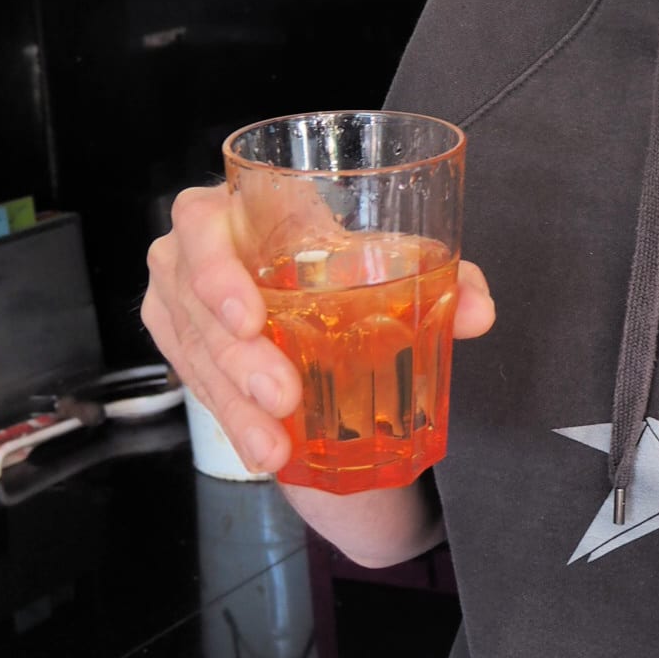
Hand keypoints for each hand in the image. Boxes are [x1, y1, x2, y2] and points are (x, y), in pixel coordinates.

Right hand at [143, 184, 494, 474]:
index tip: (252, 321)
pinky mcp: (182, 349)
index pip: (200, 222)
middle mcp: (195, 254)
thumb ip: (443, 279)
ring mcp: (180, 305)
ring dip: (234, 405)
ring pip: (194, 356)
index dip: (215, 270)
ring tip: (274, 442)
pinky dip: (234, 422)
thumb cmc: (338, 259)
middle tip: (282, 395)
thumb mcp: (388, 259)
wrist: (308, 291)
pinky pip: (198, 388)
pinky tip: (264, 449)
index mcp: (239, 209)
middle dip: (238, 360)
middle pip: (196, 307)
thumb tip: (477, 312)